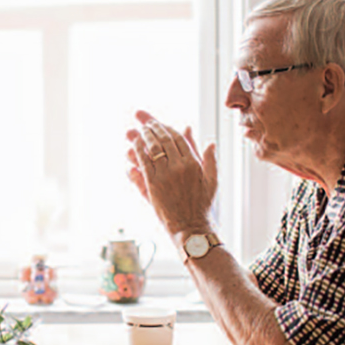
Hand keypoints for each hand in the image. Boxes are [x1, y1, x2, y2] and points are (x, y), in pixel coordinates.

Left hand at [125, 110, 217, 235]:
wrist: (190, 226)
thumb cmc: (203, 206)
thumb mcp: (212, 181)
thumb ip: (209, 160)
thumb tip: (210, 142)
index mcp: (194, 163)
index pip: (177, 137)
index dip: (166, 127)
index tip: (157, 121)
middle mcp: (179, 166)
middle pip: (163, 139)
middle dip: (151, 125)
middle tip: (142, 118)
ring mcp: (165, 175)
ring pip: (152, 148)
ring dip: (143, 136)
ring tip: (137, 129)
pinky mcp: (153, 184)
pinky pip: (143, 162)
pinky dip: (137, 151)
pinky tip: (132, 145)